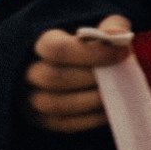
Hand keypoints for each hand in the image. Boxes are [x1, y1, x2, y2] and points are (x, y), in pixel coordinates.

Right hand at [24, 14, 133, 133]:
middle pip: (54, 78)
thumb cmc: (93, 44)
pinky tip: (111, 108)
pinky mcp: (42, 120)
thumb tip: (116, 35)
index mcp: (38, 43)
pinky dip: (91, 118)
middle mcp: (26, 72)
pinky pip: (64, 123)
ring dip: (92, 100)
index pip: (56, 49)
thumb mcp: (102, 27)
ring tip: (118, 92)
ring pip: (56, 104)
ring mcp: (31, 98)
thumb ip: (111, 26)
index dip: (92, 53)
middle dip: (93, 78)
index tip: (124, 53)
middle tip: (119, 76)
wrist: (82, 65)